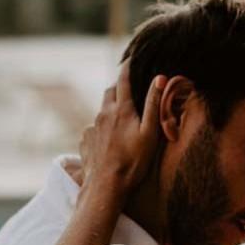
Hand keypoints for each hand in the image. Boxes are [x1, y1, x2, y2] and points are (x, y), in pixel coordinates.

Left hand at [79, 65, 165, 197]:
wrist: (106, 187)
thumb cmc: (133, 162)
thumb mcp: (150, 133)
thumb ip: (154, 105)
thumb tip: (159, 78)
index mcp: (121, 110)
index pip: (123, 80)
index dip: (127, 67)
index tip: (130, 58)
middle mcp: (103, 114)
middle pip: (110, 92)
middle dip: (118, 87)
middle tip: (128, 88)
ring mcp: (92, 128)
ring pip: (102, 110)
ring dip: (111, 109)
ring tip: (122, 119)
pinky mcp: (85, 141)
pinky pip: (94, 128)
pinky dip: (102, 127)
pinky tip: (110, 139)